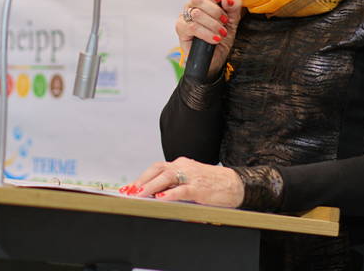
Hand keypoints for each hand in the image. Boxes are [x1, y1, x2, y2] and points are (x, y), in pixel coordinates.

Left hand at [123, 157, 243, 206]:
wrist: (235, 184)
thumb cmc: (211, 184)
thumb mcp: (190, 181)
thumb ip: (173, 186)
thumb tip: (154, 196)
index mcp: (180, 164)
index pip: (156, 168)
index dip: (141, 177)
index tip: (128, 188)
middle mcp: (184, 167)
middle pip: (158, 170)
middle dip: (141, 181)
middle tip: (129, 192)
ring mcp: (191, 176)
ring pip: (167, 177)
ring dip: (151, 187)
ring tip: (139, 195)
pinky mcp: (199, 188)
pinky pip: (182, 189)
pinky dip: (171, 193)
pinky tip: (161, 199)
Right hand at [176, 0, 243, 78]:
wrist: (217, 58)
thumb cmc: (222, 36)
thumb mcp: (234, 20)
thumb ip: (234, 7)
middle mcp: (192, 5)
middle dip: (215, 11)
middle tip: (224, 21)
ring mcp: (185, 17)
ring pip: (196, 13)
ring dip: (213, 24)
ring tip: (221, 32)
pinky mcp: (181, 30)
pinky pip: (192, 27)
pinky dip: (207, 33)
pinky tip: (215, 39)